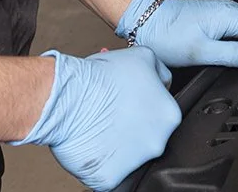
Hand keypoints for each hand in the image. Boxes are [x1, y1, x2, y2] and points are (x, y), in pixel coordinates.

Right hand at [14, 47, 179, 190]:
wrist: (67, 98)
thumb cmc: (99, 78)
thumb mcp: (143, 57)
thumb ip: (161, 72)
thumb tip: (162, 82)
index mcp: (170, 115)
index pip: (161, 115)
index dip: (143, 107)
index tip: (128, 103)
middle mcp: (158, 142)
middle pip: (147, 138)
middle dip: (132, 127)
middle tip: (112, 114)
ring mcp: (135, 164)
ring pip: (129, 158)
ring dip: (116, 146)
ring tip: (99, 127)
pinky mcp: (111, 179)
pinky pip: (108, 174)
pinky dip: (99, 162)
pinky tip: (91, 144)